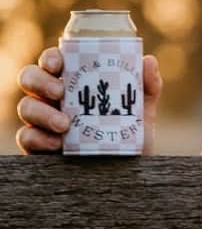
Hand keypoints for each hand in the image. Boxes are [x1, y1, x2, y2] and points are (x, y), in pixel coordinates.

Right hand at [17, 48, 162, 154]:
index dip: (50, 58)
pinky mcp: (40, 145)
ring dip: (42, 112)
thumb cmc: (131, 135)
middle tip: (60, 93)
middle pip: (31, 78)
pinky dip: (38, 138)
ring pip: (26, 107)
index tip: (57, 64)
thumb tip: (148, 60)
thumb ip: (147, 86)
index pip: (54, 61)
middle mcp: (54, 98)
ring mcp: (43, 121)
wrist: (130, 170)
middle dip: (40, 81)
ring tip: (65, 125)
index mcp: (75, 83)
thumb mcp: (143, 111)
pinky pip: (26, 137)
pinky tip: (56, 144)